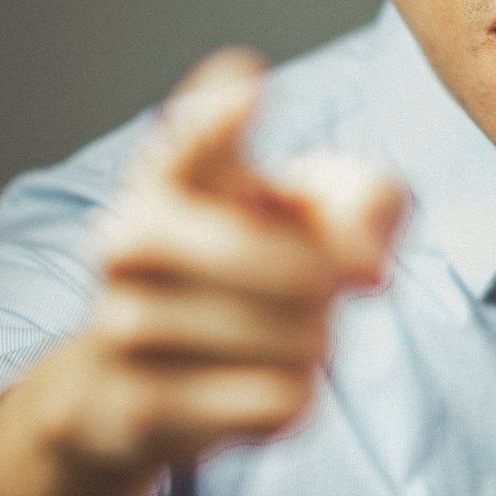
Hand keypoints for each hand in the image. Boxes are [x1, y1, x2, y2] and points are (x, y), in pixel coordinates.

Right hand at [54, 46, 406, 471]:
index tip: (251, 89)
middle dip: (337, 290)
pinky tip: (258, 388)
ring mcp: (125, 323)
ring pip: (299, 342)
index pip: (190, 138)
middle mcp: (132, 238)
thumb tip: (370, 269)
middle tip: (327, 292)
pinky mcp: (137, 405)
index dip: (221, 117)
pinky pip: (278, 401)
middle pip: (306, 272)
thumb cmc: (240, 271)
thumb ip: (366, 199)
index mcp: (171, 174)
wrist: (126, 386)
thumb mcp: (309, 214)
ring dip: (315, 347)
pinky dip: (293, 400)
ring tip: (281, 340)